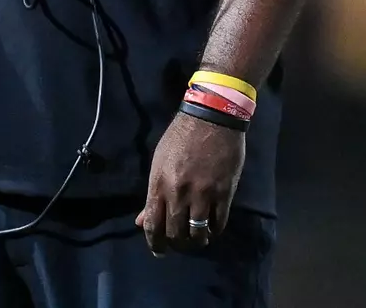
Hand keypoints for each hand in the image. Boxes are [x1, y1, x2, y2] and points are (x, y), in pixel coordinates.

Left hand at [135, 111, 245, 254]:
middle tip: (179, 244)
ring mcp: (203, 194)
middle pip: (175, 233)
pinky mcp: (224, 192)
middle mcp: (179, 192)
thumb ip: (153, 194)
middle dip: (176, 244)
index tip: (159, 250)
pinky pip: (218, 223)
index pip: (152, 224)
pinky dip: (214, 231)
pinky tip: (211, 228)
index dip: (155, 243)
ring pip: (197, 233)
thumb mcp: (159, 161)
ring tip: (196, 239)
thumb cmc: (181, 137)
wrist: (212, 117)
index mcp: (159, 184)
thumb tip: (141, 220)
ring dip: (196, 241)